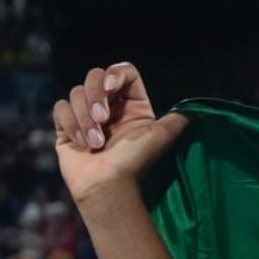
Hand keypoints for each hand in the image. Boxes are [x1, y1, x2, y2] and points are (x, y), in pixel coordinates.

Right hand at [51, 63, 188, 208]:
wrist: (108, 186)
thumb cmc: (135, 162)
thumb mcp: (161, 136)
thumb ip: (177, 120)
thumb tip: (197, 111)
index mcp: (132, 106)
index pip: (123, 72)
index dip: (115, 74)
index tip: (112, 89)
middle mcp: (109, 107)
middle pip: (95, 76)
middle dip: (95, 96)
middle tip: (103, 120)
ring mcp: (86, 116)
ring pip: (76, 92)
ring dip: (85, 118)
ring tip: (96, 143)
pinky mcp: (67, 126)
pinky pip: (61, 108)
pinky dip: (71, 124)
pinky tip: (82, 143)